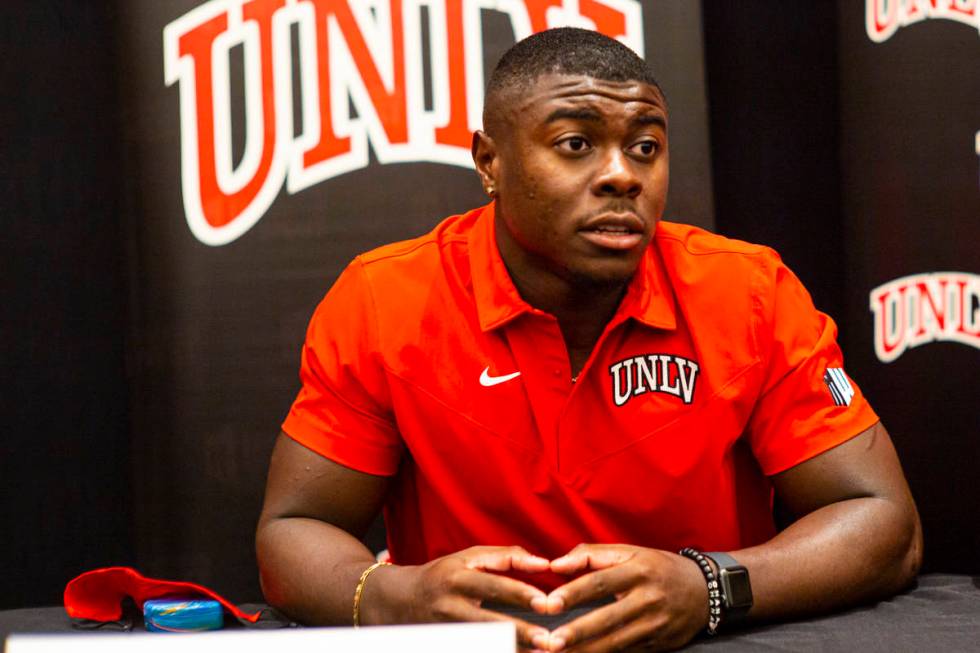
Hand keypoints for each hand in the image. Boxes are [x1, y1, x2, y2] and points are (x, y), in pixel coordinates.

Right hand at [367, 545, 551, 649]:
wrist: (399, 600)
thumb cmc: (444, 574)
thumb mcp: (469, 557)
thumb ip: (507, 557)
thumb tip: (544, 563)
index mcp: (457, 576)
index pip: (492, 584)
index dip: (519, 593)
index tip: (545, 603)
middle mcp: (450, 604)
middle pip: (488, 621)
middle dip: (519, 631)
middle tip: (547, 640)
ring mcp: (445, 629)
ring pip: (482, 643)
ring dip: (512, 649)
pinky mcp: (444, 645)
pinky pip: (473, 651)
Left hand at [531, 544, 707, 651]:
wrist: (704, 590)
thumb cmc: (658, 567)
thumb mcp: (630, 552)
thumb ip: (591, 555)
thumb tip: (556, 565)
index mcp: (638, 570)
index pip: (601, 582)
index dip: (574, 593)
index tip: (550, 603)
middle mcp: (647, 598)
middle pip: (608, 618)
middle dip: (578, 632)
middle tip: (551, 641)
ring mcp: (654, 624)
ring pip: (616, 641)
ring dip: (586, 650)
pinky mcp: (658, 643)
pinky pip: (627, 652)